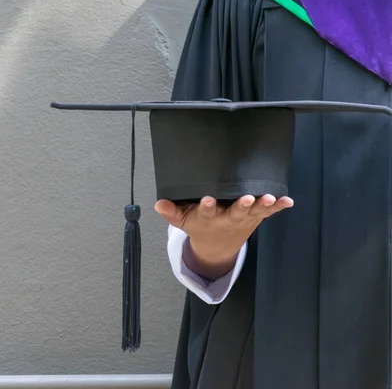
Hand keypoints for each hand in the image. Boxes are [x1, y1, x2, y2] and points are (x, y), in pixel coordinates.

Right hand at [155, 195, 293, 278]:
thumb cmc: (200, 226)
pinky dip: (278, 207)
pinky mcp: (255, 217)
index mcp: (209, 218)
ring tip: (270, 198)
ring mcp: (244, 218)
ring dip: (263, 206)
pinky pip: (268, 212)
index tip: (208, 199)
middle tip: (247, 199)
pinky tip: (288, 201)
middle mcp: (228, 219)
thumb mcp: (183, 221)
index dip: (207, 206)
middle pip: (235, 213)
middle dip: (241, 206)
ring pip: (254, 212)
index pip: (206, 212)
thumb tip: (158, 204)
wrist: (219, 246)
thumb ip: (171, 212)